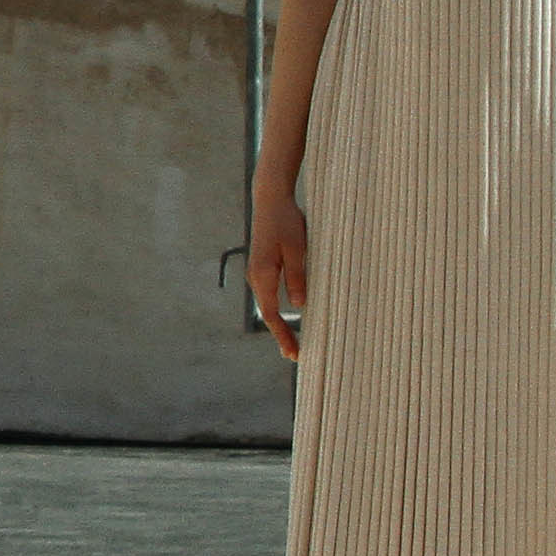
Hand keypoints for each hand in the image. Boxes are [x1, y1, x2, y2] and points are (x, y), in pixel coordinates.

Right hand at [247, 186, 308, 362]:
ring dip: (279, 323)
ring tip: (292, 340)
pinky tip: (286, 315)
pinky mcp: (262, 266)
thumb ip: (298, 277)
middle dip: (281, 334)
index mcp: (263, 275)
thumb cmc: (286, 222)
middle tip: (295, 355)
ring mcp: (257, 272)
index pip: (272, 314)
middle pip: (268, 313)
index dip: (283, 335)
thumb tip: (299, 306)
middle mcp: (256, 277)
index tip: (294, 354)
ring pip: (267, 304)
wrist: (270, 200)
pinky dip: (276, 309)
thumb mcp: (297, 249)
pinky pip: (268, 294)